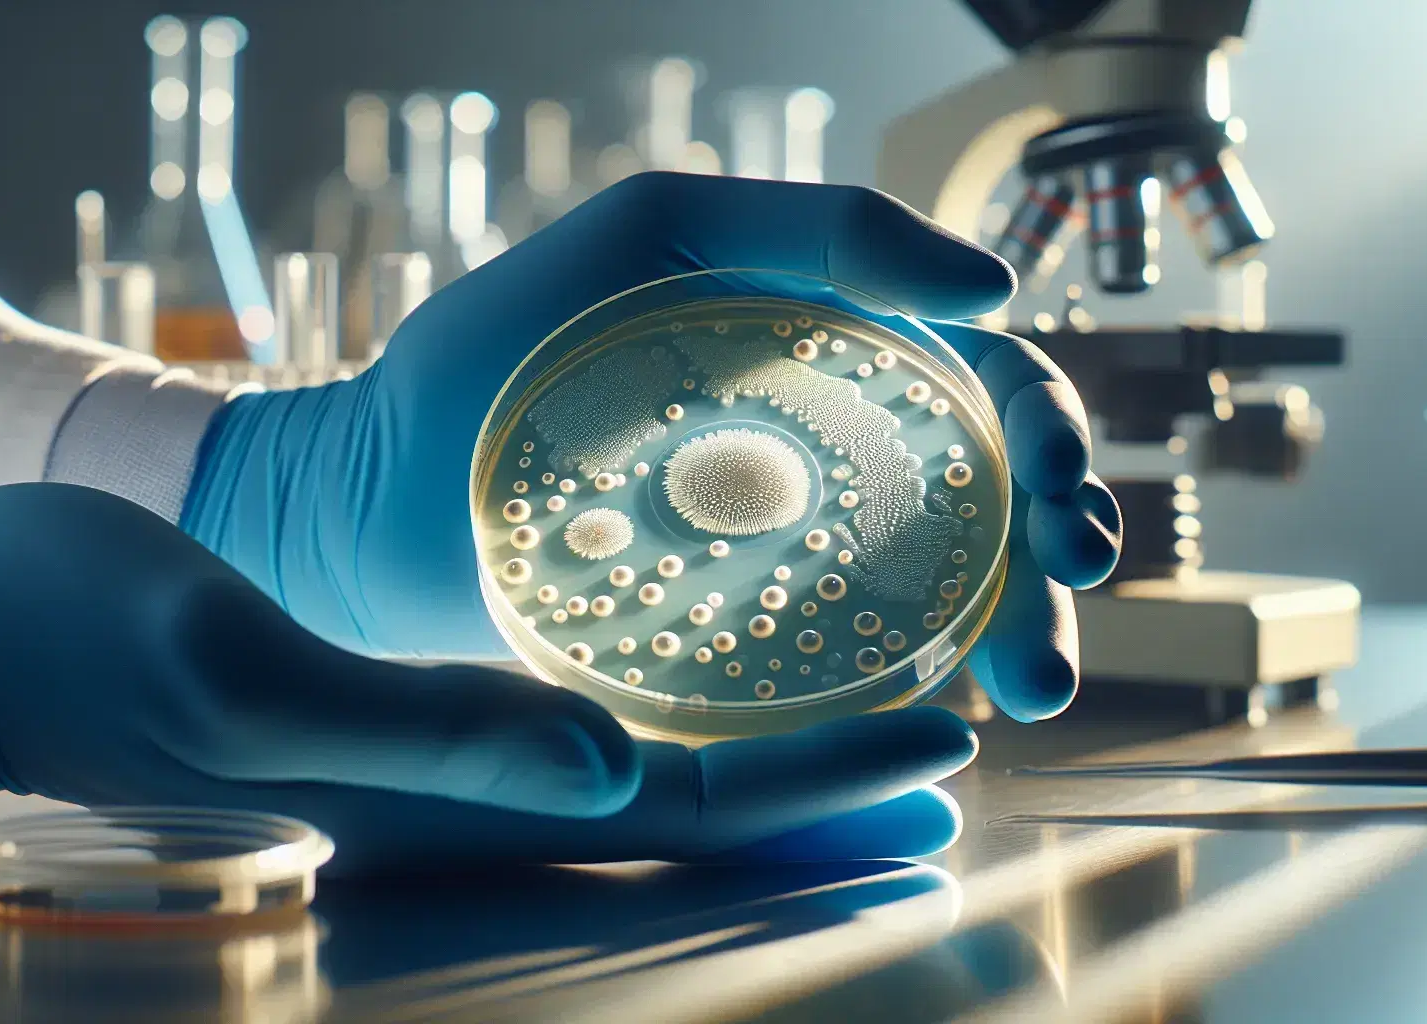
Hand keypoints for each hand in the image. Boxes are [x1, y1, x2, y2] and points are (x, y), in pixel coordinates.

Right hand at [0, 484, 975, 873]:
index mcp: (446, 806)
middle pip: (692, 805)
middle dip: (828, 786)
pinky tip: (708, 662)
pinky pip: (570, 713)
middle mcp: (465, 797)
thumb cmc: (88, 647)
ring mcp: (438, 763)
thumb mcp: (252, 678)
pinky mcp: (409, 709)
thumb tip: (615, 762)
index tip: (939, 751)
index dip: (817, 793)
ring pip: (646, 766)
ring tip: (873, 709)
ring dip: (769, 750)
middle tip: (953, 741)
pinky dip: (671, 697)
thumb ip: (436, 728)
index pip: (680, 813)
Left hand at [182, 171, 1120, 719]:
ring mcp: (784, 546)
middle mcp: (822, 446)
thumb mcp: (646, 240)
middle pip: (985, 493)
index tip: (1065, 515)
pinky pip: (861, 655)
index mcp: (822, 347)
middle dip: (1052, 558)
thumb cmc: (486, 362)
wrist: (360, 513)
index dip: (1048, 442)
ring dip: (1014, 632)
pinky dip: (925, 680)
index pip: (978, 384)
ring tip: (1032, 689)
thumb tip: (993, 294)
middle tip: (1055, 633)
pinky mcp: (737, 635)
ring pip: (944, 583)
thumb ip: (812, 227)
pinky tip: (955, 709)